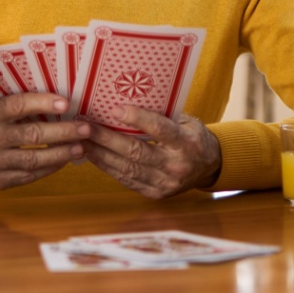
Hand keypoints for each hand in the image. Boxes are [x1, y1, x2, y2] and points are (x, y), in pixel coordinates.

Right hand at [0, 93, 90, 189]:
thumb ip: (22, 104)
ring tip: (80, 147)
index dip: (43, 104)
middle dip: (63, 132)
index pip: (18, 106)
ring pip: (34, 159)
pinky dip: (50, 167)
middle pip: (32, 135)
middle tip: (85, 129)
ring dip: (61, 153)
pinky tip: (64, 160)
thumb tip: (62, 101)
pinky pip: (30, 175)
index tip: (66, 104)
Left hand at [83, 107, 220, 199]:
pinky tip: (95, 156)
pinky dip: (108, 168)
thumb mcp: (185, 121)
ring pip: (128, 169)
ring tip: (83, 141)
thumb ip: (162, 114)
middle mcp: (176, 165)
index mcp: (187, 142)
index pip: (159, 129)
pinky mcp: (156, 193)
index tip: (114, 109)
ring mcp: (166, 182)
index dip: (137, 119)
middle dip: (107, 139)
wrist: (210, 166)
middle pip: (137, 152)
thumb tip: (126, 99)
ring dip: (102, 155)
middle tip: (86, 127)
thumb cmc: (193, 136)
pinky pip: (128, 180)